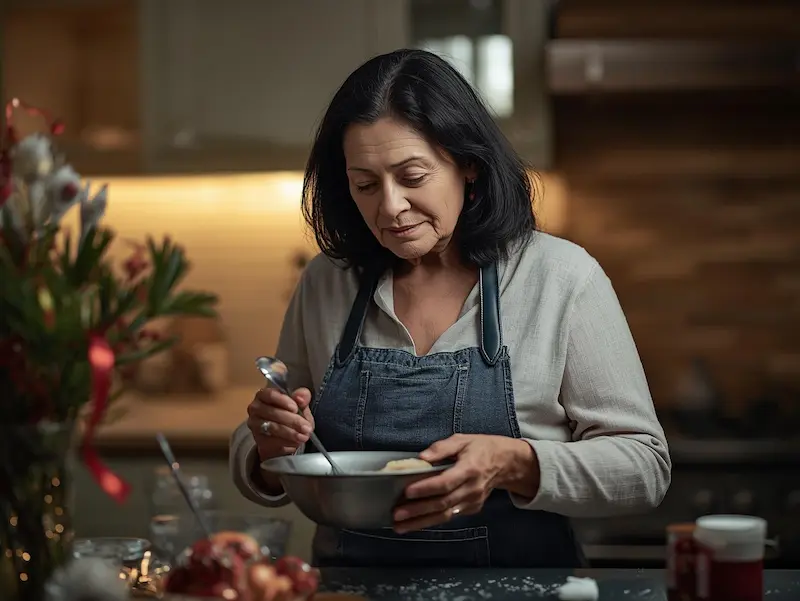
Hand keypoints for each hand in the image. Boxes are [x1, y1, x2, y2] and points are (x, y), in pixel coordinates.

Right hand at [247, 387, 313, 460]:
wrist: (282, 436)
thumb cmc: (290, 415)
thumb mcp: (299, 405)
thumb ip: (302, 398)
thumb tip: (301, 396)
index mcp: (264, 395)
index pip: (270, 394)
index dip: (283, 401)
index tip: (295, 408)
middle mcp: (256, 408)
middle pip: (273, 413)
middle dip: (292, 421)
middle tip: (307, 427)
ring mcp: (255, 424)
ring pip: (272, 428)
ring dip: (291, 433)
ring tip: (304, 436)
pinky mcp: (258, 439)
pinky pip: (272, 441)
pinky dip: (286, 442)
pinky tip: (296, 442)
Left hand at [392, 434, 537, 533]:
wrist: (506, 463)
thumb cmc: (482, 448)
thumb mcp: (462, 440)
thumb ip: (441, 448)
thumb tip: (421, 457)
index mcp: (470, 469)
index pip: (445, 482)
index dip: (426, 488)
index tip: (407, 491)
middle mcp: (471, 489)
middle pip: (442, 503)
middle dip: (418, 510)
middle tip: (397, 514)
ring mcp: (472, 501)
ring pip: (444, 515)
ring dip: (421, 522)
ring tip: (400, 526)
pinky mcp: (471, 509)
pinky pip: (449, 516)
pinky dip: (431, 521)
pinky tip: (415, 523)